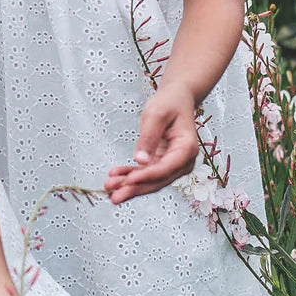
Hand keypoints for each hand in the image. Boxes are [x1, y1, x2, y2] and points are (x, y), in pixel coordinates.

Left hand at [104, 83, 199, 202]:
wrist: (176, 99)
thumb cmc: (168, 103)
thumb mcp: (156, 115)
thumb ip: (148, 138)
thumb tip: (140, 161)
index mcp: (187, 148)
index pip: (166, 168)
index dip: (146, 176)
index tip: (128, 180)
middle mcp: (184, 161)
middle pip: (158, 180)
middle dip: (135, 189)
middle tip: (114, 197)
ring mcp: (173, 165)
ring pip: (150, 181)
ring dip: (129, 186)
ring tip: (108, 188)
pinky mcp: (162, 163)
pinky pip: (145, 174)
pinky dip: (129, 176)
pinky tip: (114, 177)